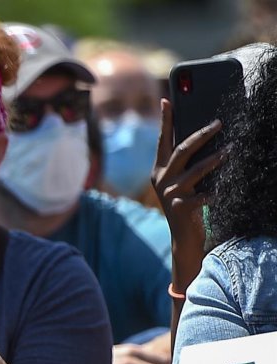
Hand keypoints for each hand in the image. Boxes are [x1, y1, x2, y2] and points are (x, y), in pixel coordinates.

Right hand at [152, 99, 223, 286]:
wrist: (184, 237)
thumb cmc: (187, 203)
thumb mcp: (181, 181)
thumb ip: (185, 163)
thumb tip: (203, 135)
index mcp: (160, 169)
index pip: (163, 139)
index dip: (165, 120)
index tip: (167, 99)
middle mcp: (162, 179)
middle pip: (182, 150)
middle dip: (202, 134)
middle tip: (219, 123)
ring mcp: (170, 194)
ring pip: (196, 170)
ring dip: (216, 158)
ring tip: (232, 149)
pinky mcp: (181, 207)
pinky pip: (203, 195)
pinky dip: (214, 192)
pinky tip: (222, 190)